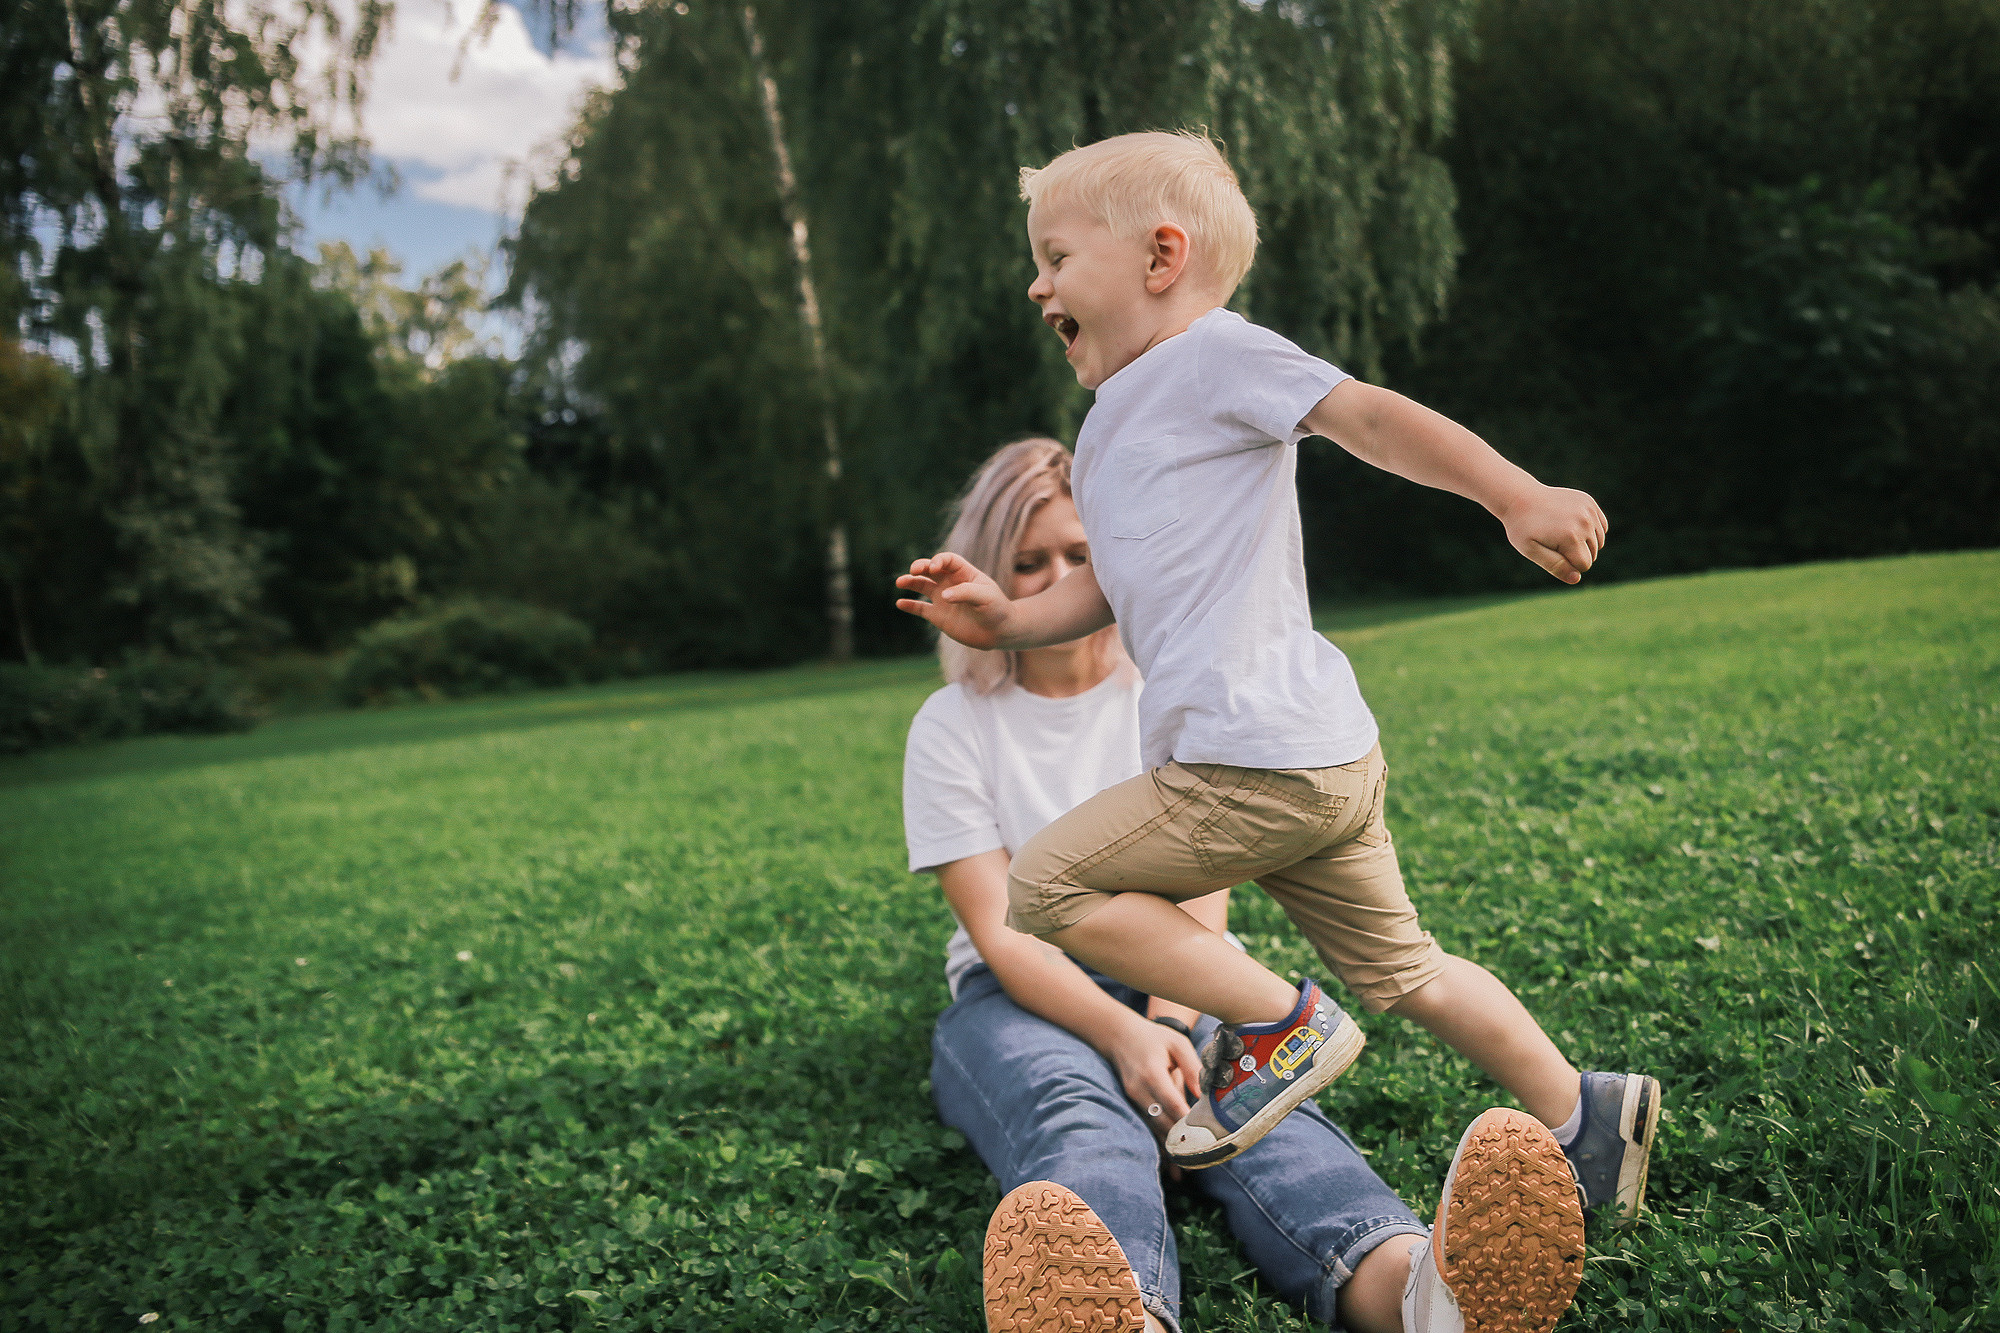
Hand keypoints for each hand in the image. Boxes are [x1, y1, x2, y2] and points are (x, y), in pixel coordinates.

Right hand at [895, 553, 1014, 648]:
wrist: (999, 631)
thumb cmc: (997, 609)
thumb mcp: (986, 597)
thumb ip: (965, 593)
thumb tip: (944, 596)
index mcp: (964, 573)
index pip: (947, 560)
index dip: (939, 560)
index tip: (934, 568)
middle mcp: (951, 583)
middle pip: (931, 569)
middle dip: (920, 567)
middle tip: (913, 570)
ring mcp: (943, 599)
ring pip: (922, 586)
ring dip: (910, 582)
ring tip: (900, 582)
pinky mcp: (938, 616)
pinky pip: (920, 608)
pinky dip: (909, 605)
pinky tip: (900, 603)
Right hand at [1099, 1013, 1202, 1174]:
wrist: (1118, 1034)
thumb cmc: (1154, 1037)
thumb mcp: (1177, 1043)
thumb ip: (1193, 1066)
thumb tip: (1205, 1094)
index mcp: (1152, 1072)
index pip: (1171, 1101)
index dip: (1185, 1121)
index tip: (1202, 1137)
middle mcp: (1139, 1089)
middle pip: (1160, 1121)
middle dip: (1179, 1141)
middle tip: (1200, 1160)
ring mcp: (1133, 1098)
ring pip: (1152, 1128)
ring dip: (1168, 1148)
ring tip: (1184, 1171)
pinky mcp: (1132, 1103)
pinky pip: (1146, 1126)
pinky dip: (1158, 1143)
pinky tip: (1167, 1163)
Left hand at [1500, 484, 1607, 583]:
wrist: (1520, 497)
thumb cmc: (1523, 527)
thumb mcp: (1531, 551)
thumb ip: (1555, 566)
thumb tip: (1576, 578)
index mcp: (1571, 536)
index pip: (1584, 565)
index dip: (1568, 564)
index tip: (1552, 553)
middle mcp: (1584, 522)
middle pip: (1593, 554)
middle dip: (1575, 553)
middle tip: (1553, 539)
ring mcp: (1588, 509)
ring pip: (1599, 541)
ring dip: (1584, 542)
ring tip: (1561, 533)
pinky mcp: (1589, 502)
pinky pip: (1601, 527)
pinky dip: (1590, 531)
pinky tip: (1572, 526)